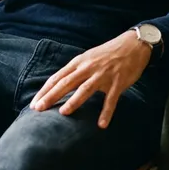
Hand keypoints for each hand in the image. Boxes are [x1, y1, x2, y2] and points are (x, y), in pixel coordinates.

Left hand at [30, 30, 150, 127]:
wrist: (133, 44)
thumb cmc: (108, 53)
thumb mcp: (88, 57)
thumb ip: (75, 70)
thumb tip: (59, 84)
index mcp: (80, 62)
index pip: (58, 77)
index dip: (45, 90)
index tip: (35, 103)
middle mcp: (89, 67)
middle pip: (67, 83)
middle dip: (51, 96)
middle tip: (38, 109)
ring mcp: (104, 75)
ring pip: (85, 89)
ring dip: (74, 101)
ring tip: (63, 113)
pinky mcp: (118, 82)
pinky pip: (111, 99)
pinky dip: (106, 112)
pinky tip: (102, 124)